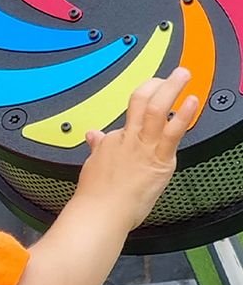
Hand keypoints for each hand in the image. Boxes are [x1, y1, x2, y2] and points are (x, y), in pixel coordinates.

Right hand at [74, 67, 197, 230]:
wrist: (101, 210)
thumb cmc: (97, 193)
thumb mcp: (94, 164)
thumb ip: (98, 147)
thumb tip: (94, 135)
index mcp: (115, 139)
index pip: (130, 117)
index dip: (142, 107)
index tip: (153, 99)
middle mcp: (129, 137)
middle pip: (142, 101)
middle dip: (158, 84)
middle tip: (172, 74)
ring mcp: (145, 146)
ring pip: (156, 109)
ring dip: (171, 89)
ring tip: (183, 75)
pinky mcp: (159, 160)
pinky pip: (173, 132)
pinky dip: (183, 114)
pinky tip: (191, 101)